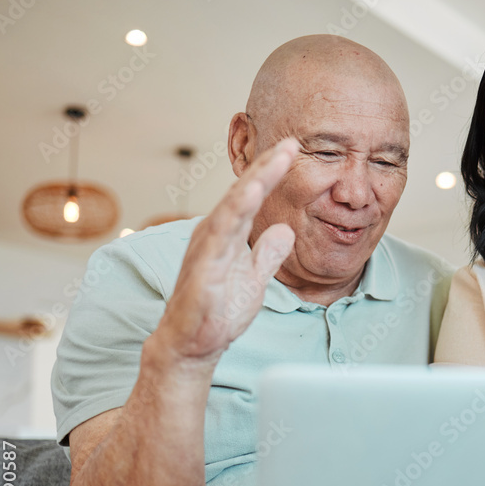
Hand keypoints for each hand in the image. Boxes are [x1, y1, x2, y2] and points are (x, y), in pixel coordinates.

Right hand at [155, 137, 297, 363]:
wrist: (193, 343)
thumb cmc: (218, 309)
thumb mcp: (254, 278)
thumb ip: (268, 254)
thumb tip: (286, 231)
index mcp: (229, 233)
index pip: (252, 196)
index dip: (270, 172)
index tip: (291, 148)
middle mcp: (214, 233)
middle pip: (242, 193)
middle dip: (264, 166)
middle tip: (288, 142)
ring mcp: (206, 249)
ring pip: (231, 208)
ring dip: (252, 183)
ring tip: (273, 161)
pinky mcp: (202, 269)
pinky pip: (218, 237)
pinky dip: (233, 215)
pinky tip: (248, 198)